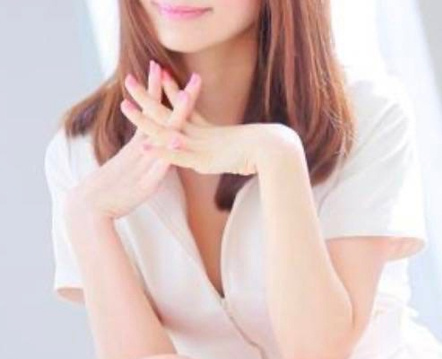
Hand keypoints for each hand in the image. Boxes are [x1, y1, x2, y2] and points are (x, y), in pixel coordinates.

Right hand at [66, 61, 200, 220]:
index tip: (159, 67)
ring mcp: (143, 165)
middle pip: (158, 117)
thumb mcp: (131, 173)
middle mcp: (141, 150)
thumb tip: (149, 154)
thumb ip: (141, 161)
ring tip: (185, 96)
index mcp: (137, 147)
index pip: (150, 113)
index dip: (155, 91)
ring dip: (173, 117)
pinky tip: (175, 140)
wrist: (91, 206)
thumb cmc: (111, 192)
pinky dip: (166, 153)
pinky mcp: (145, 183)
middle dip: (169, 93)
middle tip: (179, 68)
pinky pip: (158, 166)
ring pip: (160, 137)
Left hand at [119, 69, 303, 175]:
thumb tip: (239, 152)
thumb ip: (234, 150)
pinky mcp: (205, 160)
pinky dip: (163, 151)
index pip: (186, 107)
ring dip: (146, 120)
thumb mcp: (245, 149)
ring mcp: (202, 146)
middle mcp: (203, 135)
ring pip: (167, 131)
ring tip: (125, 106)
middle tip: (129, 79)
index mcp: (210, 132)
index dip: (171, 91)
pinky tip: (146, 145)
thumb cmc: (266, 153)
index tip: (159, 73)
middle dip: (148, 96)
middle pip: (169, 112)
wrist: (275, 152)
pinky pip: (179, 155)